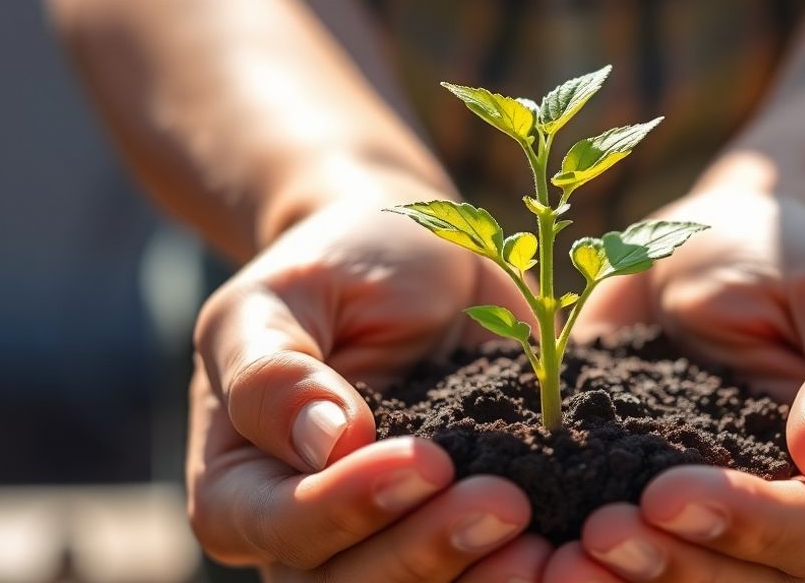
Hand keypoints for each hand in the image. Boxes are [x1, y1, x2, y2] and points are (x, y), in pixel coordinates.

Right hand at [185, 175, 552, 580]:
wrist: (413, 253)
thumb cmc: (333, 265)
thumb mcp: (280, 295)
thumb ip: (274, 372)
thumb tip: (324, 444)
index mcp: (239, 484)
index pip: (281, 527)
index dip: (349, 509)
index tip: (426, 463)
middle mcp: (305, 531)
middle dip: (429, 552)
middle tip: (506, 503)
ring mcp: (384, 539)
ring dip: (481, 579)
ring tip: (543, 545)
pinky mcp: (455, 529)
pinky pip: (479, 572)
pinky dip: (519, 571)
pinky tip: (565, 549)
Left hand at [549, 188, 804, 581]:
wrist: (717, 246)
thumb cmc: (793, 260)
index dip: (744, 525)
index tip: (665, 496)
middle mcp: (798, 519)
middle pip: (749, 582)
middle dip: (673, 566)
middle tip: (596, 536)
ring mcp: (724, 521)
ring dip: (629, 582)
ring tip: (557, 562)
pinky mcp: (654, 508)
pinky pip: (635, 556)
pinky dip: (593, 568)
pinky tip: (540, 555)